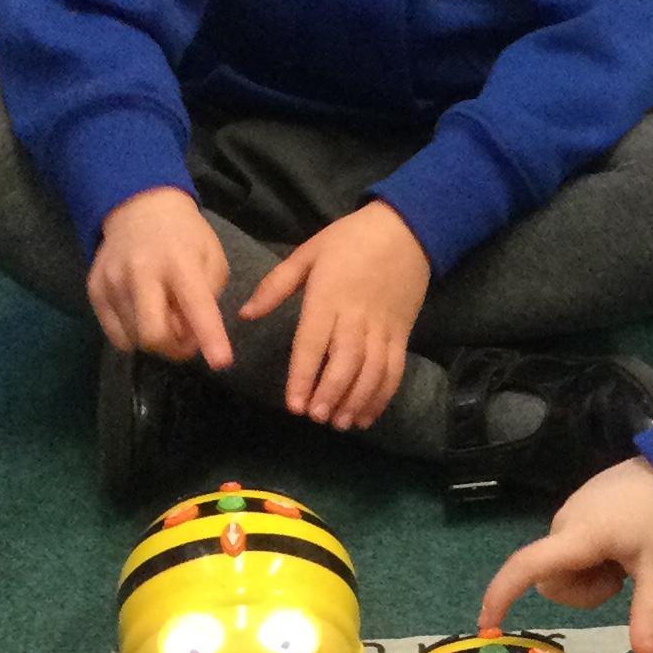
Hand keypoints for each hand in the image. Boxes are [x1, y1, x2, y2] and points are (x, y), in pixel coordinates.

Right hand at [89, 187, 233, 369]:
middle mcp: (141, 272)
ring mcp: (112, 281)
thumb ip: (208, 300)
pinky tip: (142, 312)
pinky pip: (116, 337)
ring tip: (163, 314)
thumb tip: (190, 339)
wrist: (139, 207)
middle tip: (185, 337)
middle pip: (154, 336)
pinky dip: (134, 335)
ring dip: (156, 339)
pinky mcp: (94, 289)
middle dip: (175, 349)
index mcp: (179, 262)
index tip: (221, 363)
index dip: (210, 338)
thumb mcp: (212, 259)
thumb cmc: (185, 237)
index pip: (197, 306)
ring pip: (135, 340)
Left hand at [238, 199, 430, 428]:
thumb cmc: (350, 239)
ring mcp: (382, 328)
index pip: (313, 343)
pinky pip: (394, 370)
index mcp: (328, 297)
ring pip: (372, 371)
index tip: (294, 404)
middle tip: (315, 418)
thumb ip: (276, 285)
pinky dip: (382, 396)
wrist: (407, 229)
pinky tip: (367, 415)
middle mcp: (356, 317)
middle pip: (345, 363)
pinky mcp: (402, 334)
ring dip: (356, 400)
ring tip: (340, 423)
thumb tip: (245, 314)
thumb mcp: (308, 253)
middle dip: (330, 394)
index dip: (303, 376)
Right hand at [479, 458, 652, 652]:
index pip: (526, 566)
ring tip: (625, 559)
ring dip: (589, 576)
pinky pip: (573, 547)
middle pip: (552, 579)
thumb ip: (649, 612)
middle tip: (621, 579)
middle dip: (583, 591)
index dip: (501, 594)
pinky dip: (592, 558)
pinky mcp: (580, 506)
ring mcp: (570, 512)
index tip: (486, 624)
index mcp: (577, 536)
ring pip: (563, 566)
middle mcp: (563, 523)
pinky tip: (622, 545)